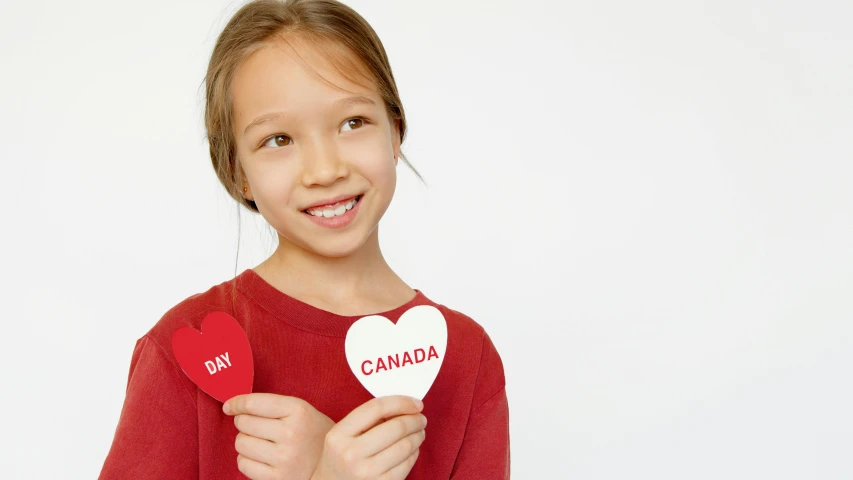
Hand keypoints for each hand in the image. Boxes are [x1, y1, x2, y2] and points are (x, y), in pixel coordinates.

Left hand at [223, 393, 334, 479]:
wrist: (333, 463)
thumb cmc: (312, 434)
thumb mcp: (301, 411)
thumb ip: (272, 405)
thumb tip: (231, 406)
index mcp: (298, 411)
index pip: (254, 403)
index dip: (237, 403)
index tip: (229, 406)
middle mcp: (291, 433)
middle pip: (244, 423)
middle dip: (245, 423)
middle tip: (258, 427)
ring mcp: (284, 457)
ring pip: (241, 443)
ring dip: (246, 442)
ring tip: (262, 443)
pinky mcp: (278, 478)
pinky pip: (243, 464)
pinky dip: (247, 460)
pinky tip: (261, 458)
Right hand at [311, 395, 426, 479]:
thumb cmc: (341, 457)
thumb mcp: (342, 435)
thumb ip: (367, 419)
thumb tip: (405, 408)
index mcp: (339, 435)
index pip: (376, 408)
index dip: (401, 402)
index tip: (415, 403)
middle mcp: (351, 454)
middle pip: (395, 428)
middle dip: (414, 420)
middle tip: (421, 418)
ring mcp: (366, 473)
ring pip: (405, 446)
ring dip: (417, 436)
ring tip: (419, 432)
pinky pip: (406, 464)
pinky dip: (414, 453)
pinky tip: (412, 449)